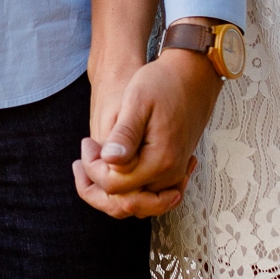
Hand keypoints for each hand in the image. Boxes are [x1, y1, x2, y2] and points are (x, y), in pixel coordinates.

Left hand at [75, 52, 222, 220]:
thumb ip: (125, 133)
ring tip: (95, 160)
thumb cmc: (163, 83)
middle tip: (87, 153)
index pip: (113, 186)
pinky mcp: (174, 170)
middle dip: (98, 182)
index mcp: (159, 161)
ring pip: (137, 201)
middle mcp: (169, 175)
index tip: (86, 143)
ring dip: (112, 187)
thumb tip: (109, 160)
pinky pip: (148, 192)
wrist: (193, 77)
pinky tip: (114, 165)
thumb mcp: (137, 100)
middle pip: (125, 201)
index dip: (93, 168)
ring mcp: (174, 175)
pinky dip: (128, 186)